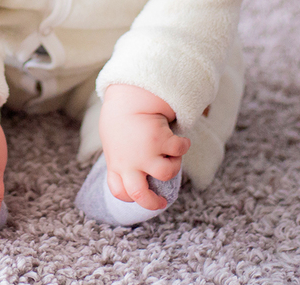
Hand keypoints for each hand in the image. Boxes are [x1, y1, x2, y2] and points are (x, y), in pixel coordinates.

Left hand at [99, 84, 190, 210]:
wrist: (127, 96)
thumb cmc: (121, 117)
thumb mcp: (115, 139)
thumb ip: (122, 155)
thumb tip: (139, 169)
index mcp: (116, 163)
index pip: (119, 191)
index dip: (130, 198)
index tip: (141, 195)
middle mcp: (130, 163)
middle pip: (140, 195)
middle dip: (153, 203)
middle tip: (162, 202)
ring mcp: (145, 154)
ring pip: (167, 173)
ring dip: (174, 165)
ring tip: (173, 155)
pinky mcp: (159, 140)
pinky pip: (180, 150)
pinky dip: (184, 145)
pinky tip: (180, 139)